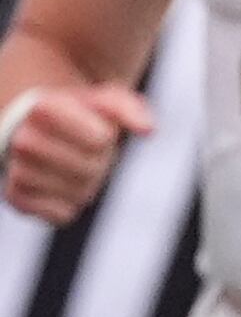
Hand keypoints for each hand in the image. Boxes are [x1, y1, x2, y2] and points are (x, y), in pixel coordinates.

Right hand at [0, 80, 154, 224]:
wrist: (38, 133)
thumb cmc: (78, 117)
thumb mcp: (103, 102)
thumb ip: (127, 109)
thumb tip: (148, 130)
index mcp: (42, 108)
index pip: (100, 140)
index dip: (106, 138)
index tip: (95, 130)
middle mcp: (23, 138)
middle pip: (91, 169)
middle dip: (98, 162)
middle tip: (85, 151)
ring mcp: (16, 170)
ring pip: (78, 194)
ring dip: (85, 185)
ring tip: (71, 166)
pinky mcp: (17, 199)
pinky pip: (62, 214)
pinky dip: (69, 204)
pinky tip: (59, 185)